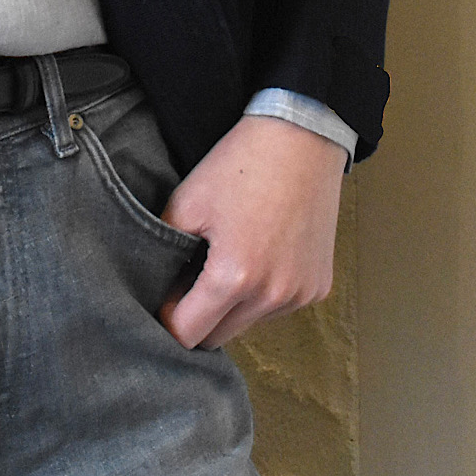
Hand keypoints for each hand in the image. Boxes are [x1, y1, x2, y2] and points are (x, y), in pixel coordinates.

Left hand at [158, 114, 346, 349]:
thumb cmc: (240, 165)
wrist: (300, 139)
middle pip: (219, 336)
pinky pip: (277, 308)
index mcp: (235, 278)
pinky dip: (260, 295)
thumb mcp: (186, 202)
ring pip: (249, 324)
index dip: (166, 320)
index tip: (158, 300)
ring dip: (230, 308)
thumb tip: (156, 285)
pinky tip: (255, 255)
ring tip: (222, 261)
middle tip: (184, 280)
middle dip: (197, 317)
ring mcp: (300, 295)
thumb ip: (164, 250)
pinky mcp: (319, 287)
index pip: (189, 334)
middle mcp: (273, 297)